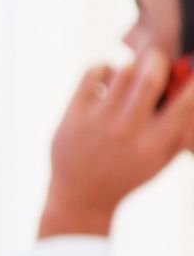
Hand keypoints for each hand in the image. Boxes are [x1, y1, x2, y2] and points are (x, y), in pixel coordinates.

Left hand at [39, 51, 193, 238]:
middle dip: (159, 60)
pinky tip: (108, 79)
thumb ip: (183, 128)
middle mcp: (127, 130)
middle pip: (150, 76)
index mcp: (155, 143)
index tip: (191, 72)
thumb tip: (193, 91)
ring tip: (133, 74)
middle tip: (158, 59)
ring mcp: (98, 121)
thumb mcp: (162, 158)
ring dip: (132, 66)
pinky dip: (104, 68)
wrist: (81, 195)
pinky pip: (93, 73)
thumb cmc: (128, 172)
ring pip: (123, 71)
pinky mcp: (74, 115)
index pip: (185, 102)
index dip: (193, 82)